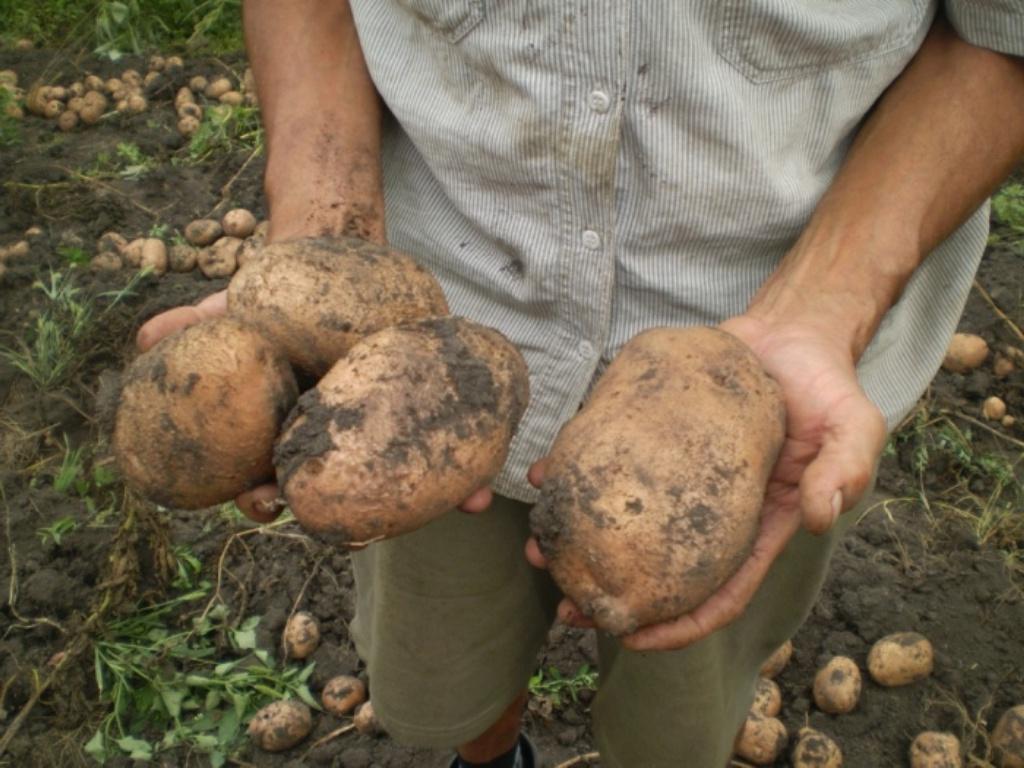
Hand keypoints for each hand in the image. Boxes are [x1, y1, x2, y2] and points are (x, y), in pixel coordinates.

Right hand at [134, 259, 492, 521]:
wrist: (335, 265)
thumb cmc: (275, 302)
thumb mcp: (231, 311)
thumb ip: (190, 328)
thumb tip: (146, 340)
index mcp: (291, 437)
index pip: (273, 480)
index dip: (265, 497)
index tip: (264, 502)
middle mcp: (341, 444)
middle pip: (345, 494)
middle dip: (354, 518)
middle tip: (359, 531)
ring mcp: (387, 429)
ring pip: (405, 478)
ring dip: (433, 500)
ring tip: (463, 506)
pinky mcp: (427, 404)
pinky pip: (448, 439)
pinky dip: (469, 464)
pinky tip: (487, 483)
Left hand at [525, 314, 885, 650]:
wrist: (792, 334)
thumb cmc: (827, 387)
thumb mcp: (853, 428)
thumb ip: (844, 470)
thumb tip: (820, 516)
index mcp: (759, 526)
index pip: (721, 593)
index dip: (681, 625)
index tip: (634, 640)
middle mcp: (712, 512)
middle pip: (660, 569)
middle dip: (614, 596)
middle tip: (567, 603)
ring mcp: (679, 476)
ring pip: (625, 522)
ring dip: (581, 541)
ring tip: (538, 550)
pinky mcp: (656, 436)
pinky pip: (613, 460)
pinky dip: (576, 471)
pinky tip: (542, 474)